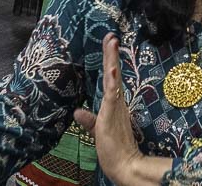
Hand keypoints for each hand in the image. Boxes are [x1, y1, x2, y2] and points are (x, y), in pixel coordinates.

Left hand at [74, 34, 143, 183]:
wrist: (124, 165)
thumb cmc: (114, 149)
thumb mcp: (97, 130)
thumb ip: (88, 120)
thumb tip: (77, 110)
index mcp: (114, 104)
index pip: (111, 78)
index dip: (110, 60)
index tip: (109, 42)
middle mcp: (116, 102)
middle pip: (113, 73)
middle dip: (111, 54)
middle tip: (111, 35)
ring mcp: (115, 107)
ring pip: (113, 79)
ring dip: (112, 60)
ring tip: (112, 43)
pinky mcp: (112, 114)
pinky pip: (112, 95)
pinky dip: (112, 82)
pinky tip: (111, 70)